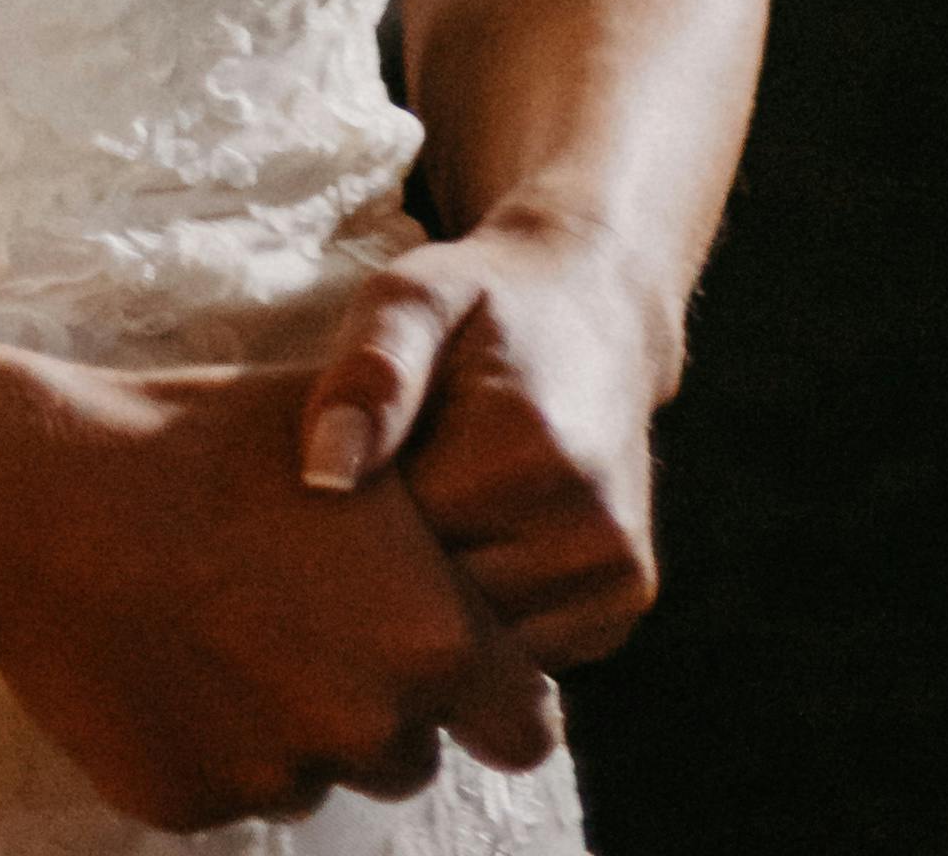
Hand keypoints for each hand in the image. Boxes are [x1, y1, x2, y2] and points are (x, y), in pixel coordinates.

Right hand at [0, 354, 559, 835]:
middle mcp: (372, 724)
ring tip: (225, 618)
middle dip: (377, 700)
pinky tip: (165, 649)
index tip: (449, 653)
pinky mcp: (194, 804)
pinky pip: (232, 784)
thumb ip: (429, 517)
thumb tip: (484, 541)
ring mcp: (280, 774)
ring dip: (293, 720)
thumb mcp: (346, 443)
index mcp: (434, 637)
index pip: (526, 724)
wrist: (44, 493)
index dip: (491, 689)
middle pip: (413, 751)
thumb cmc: (202, 440)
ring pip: (320, 769)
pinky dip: (212, 735)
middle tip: (303, 613)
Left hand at [297, 214, 662, 673]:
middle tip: (385, 489)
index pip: (392, 549)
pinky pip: (520, 649)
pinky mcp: (622, 605)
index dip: (350, 518)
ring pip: (477, 642)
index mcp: (525, 450)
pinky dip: (487, 610)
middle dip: (395, 567)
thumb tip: (325, 473)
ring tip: (432, 507)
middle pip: (437, 611)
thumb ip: (369, 373)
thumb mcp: (412, 296)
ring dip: (440, 596)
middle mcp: (587, 527)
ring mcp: (615, 577)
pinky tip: (476, 539)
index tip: (343, 468)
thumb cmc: (482, 303)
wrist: (595, 308)